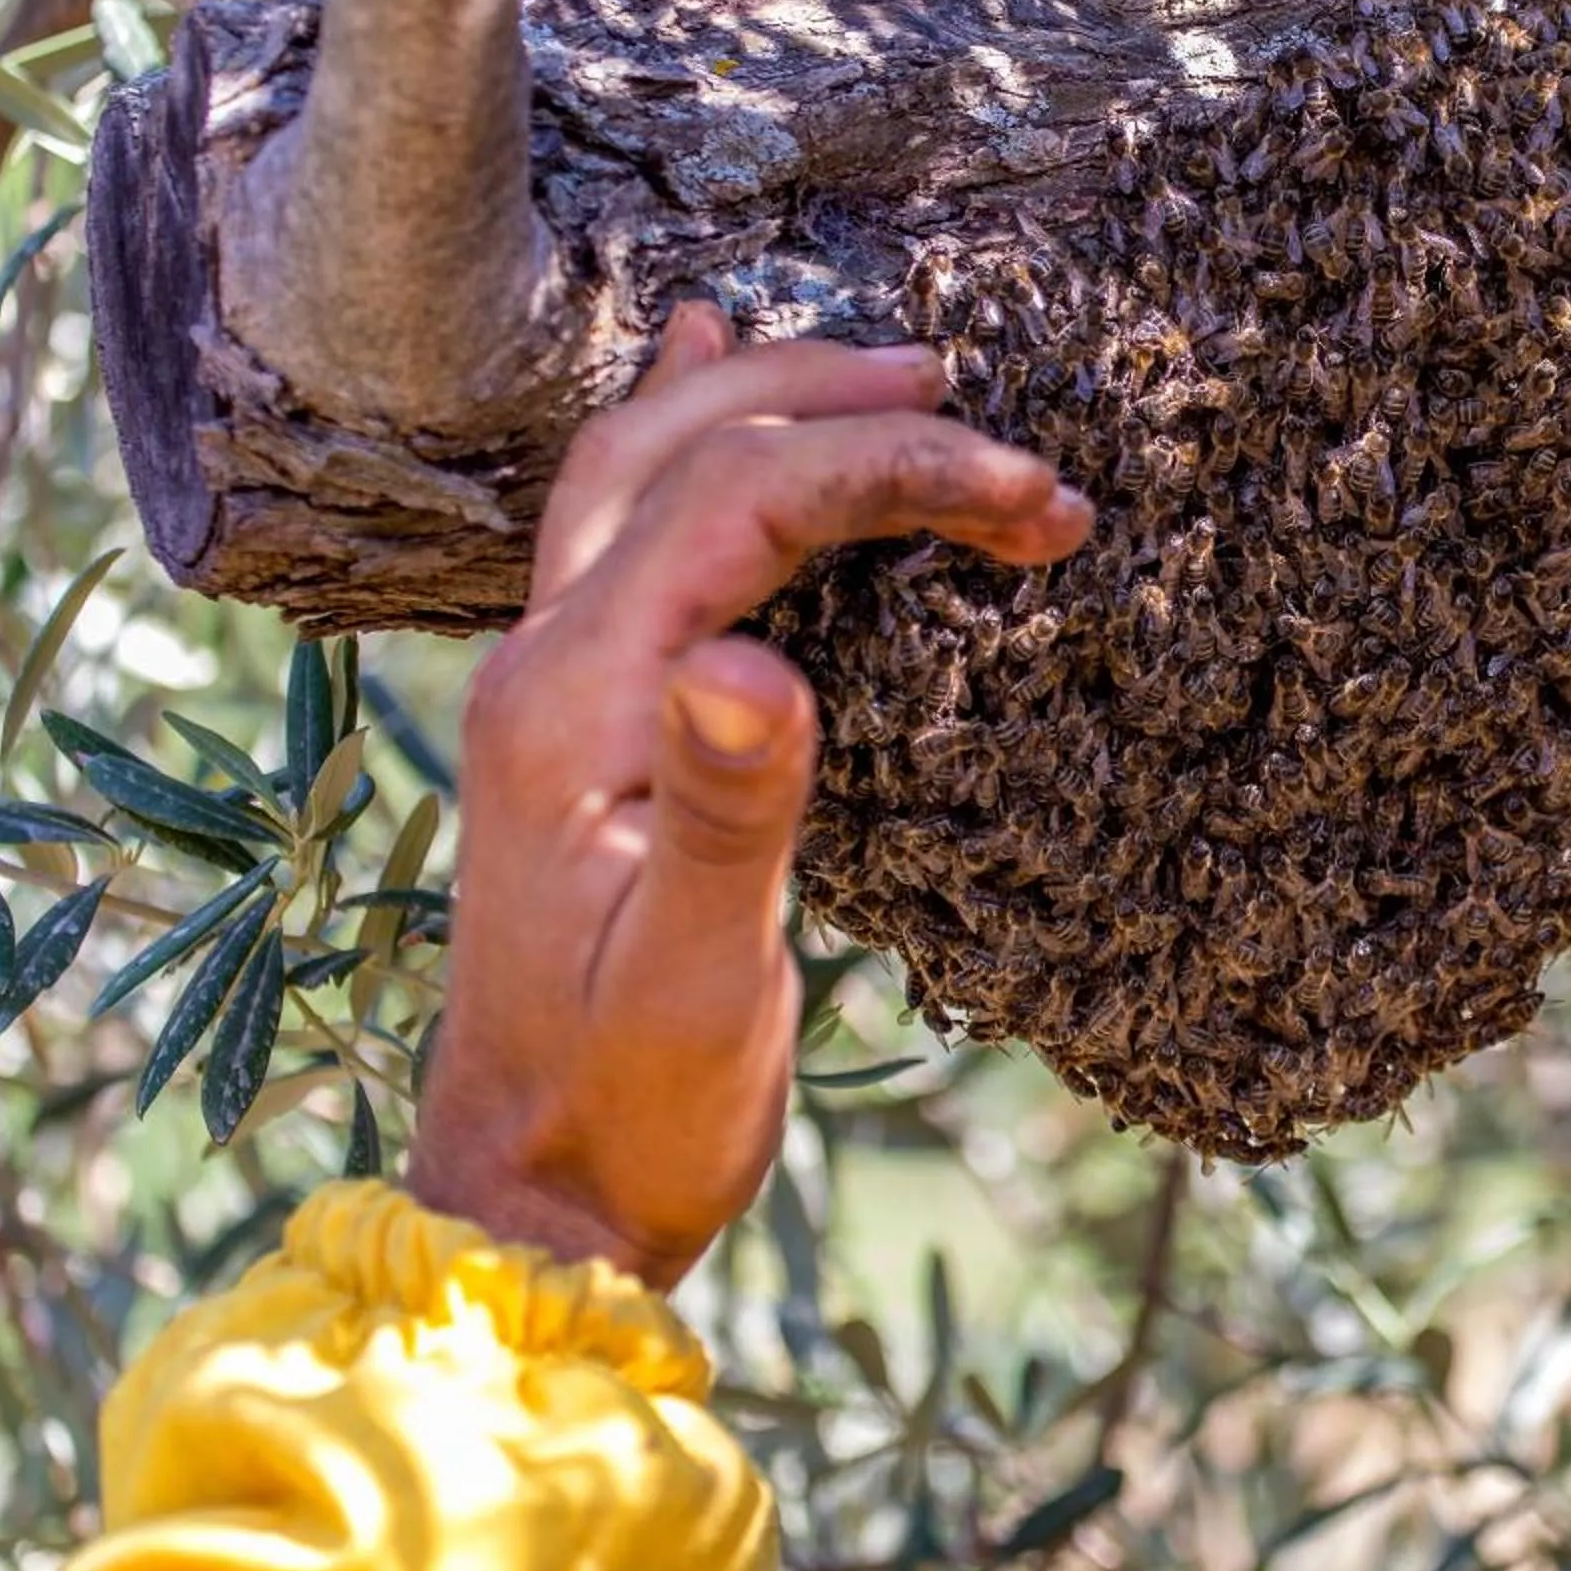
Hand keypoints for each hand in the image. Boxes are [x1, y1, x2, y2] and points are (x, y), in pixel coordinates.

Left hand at [404, 302, 1091, 1288]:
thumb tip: (756, 659)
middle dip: (850, 410)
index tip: (1039, 502)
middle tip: (997, 425)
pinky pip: (619, 524)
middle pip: (683, 449)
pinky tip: (708, 371)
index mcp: (574, 704)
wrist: (531, 1199)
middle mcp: (543, 664)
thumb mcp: (692, 982)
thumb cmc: (628, 1107)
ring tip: (901, 374)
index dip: (896, 470)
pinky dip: (684, 434)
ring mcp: (551, 684)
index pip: (741, 502)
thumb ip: (725, 813)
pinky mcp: (583, 719)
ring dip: (772, 398)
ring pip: (640, 466)